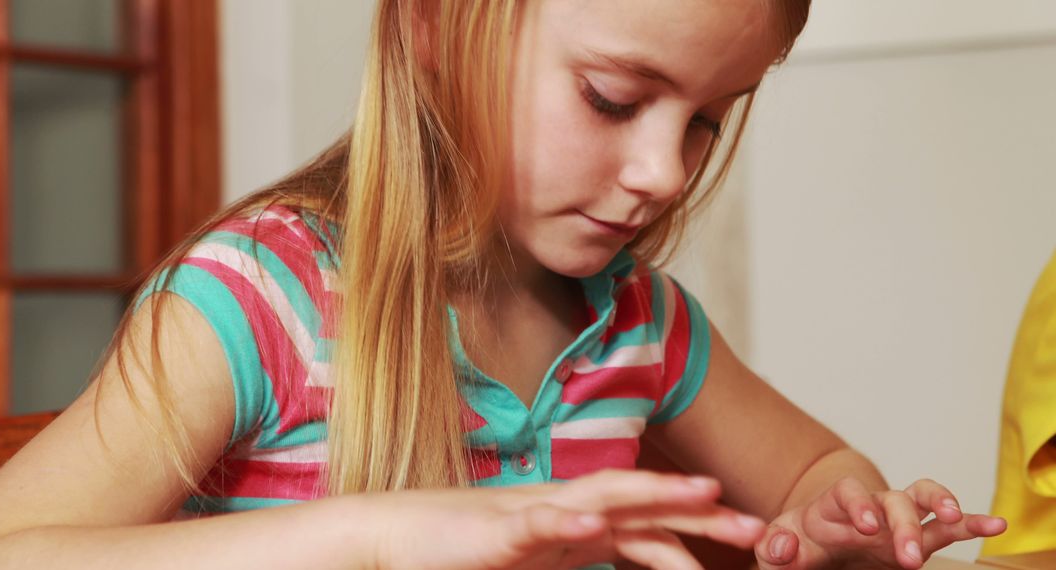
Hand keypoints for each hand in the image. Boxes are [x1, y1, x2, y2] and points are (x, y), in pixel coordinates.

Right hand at [365, 469, 767, 569]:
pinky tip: (598, 524)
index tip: (750, 543)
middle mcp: (566, 511)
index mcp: (577, 526)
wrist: (398, 538)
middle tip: (761, 528)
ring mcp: (534, 514)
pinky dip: (570, 520)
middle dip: (704, 513)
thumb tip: (613, 554)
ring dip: (656, 493)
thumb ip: (578, 556)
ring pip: (605, 497)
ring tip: (703, 493)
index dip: (700, 530)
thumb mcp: (536, 561)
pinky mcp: (499, 530)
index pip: (650, 524)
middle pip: (645, 505)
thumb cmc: (465, 555)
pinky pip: (540, 522)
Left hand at [754, 477, 1006, 568]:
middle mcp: (869, 505)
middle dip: (904, 524)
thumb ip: (775, 547)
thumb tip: (780, 547)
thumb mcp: (779, 548)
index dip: (859, 505)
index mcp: (833, 506)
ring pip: (923, 498)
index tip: (867, 526)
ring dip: (943, 504)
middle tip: (908, 557)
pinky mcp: (916, 536)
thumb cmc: (795, 544)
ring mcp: (895, 518)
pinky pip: (948, 525)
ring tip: (958, 518)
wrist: (811, 544)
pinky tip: (995, 524)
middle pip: (892, 499)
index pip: (848, 493)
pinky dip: (972, 522)